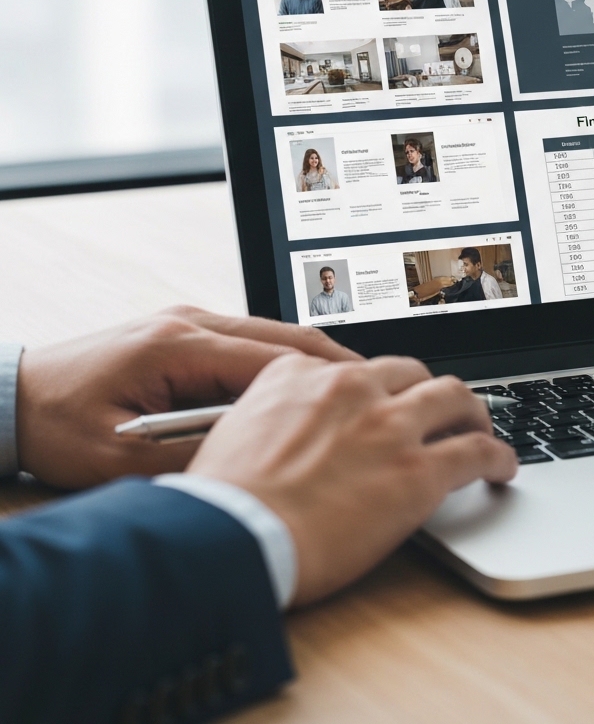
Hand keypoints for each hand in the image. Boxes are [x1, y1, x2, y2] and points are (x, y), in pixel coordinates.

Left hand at [16, 306, 360, 488]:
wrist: (13, 400)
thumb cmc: (58, 425)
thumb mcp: (124, 459)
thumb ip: (197, 455)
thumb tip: (257, 459)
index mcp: (179, 343)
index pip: (272, 358)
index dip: (323, 381)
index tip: (361, 398)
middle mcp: (189, 322)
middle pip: (282, 337)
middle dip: (330, 364)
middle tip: (371, 389)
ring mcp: (187, 321)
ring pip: (269, 336)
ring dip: (307, 363)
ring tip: (346, 391)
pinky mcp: (182, 332)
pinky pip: (247, 343)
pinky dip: (278, 363)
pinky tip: (298, 388)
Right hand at [187, 353, 517, 605]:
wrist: (230, 538)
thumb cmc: (223, 501)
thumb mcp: (232, 429)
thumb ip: (270, 412)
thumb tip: (285, 427)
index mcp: (303, 374)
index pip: (359, 367)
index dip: (379, 387)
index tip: (386, 401)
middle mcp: (353, 388)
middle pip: (413, 373)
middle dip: (429, 390)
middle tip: (441, 411)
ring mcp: (390, 426)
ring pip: (454, 397)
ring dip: (472, 412)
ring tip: (480, 428)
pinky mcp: (418, 471)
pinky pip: (477, 452)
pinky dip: (498, 456)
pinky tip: (502, 468)